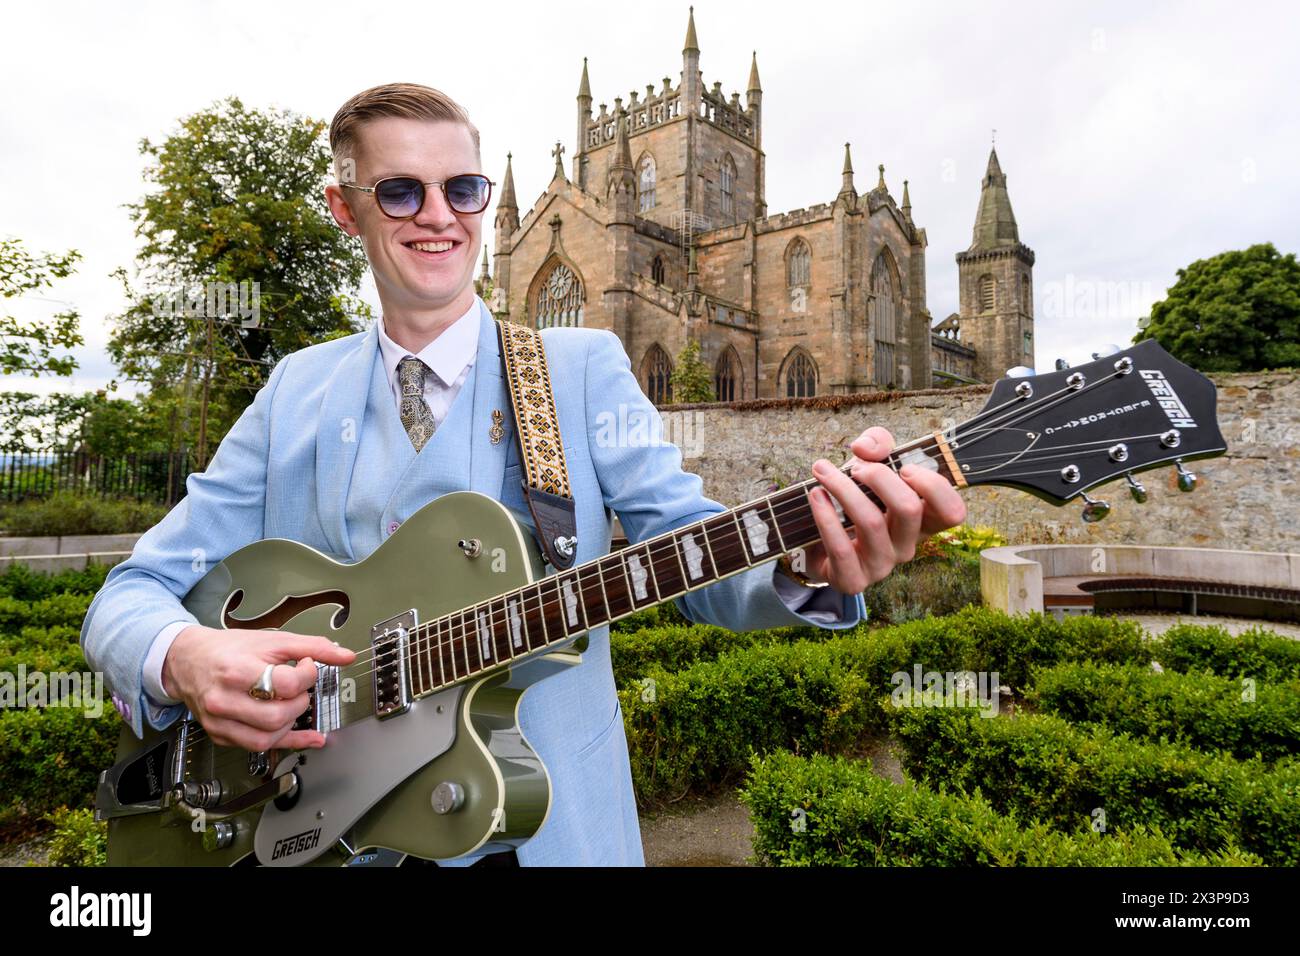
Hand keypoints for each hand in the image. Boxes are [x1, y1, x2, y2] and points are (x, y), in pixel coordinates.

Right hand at [162, 625, 355, 751]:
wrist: (189, 660)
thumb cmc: (229, 650)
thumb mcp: (272, 640)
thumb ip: (312, 647)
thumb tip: (345, 655)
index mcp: (236, 671)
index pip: (284, 685)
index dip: (306, 675)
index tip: (307, 666)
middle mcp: (224, 700)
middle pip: (277, 716)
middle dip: (300, 702)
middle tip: (300, 688)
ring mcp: (220, 721)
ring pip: (267, 738)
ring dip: (291, 724)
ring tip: (293, 704)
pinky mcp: (221, 735)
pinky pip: (257, 748)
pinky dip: (287, 742)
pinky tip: (308, 736)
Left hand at [792, 426, 966, 592]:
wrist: (817, 545)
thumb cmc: (853, 502)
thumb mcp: (870, 465)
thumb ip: (876, 444)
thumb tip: (864, 448)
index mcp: (921, 523)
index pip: (952, 513)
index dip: (934, 486)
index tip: (905, 467)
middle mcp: (906, 546)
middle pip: (909, 509)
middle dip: (880, 477)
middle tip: (857, 468)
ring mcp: (881, 566)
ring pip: (871, 522)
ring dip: (844, 489)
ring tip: (822, 472)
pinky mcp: (852, 579)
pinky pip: (841, 548)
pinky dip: (825, 516)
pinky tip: (815, 495)